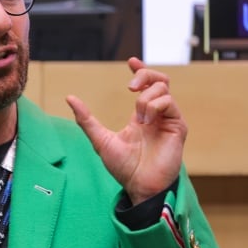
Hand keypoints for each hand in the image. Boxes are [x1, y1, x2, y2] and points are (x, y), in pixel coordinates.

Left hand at [65, 57, 187, 204]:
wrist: (138, 186)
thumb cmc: (123, 167)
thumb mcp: (99, 139)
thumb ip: (86, 119)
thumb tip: (70, 98)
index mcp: (142, 115)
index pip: (146, 85)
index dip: (140, 70)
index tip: (130, 61)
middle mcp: (157, 114)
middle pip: (159, 80)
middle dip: (145, 74)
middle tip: (130, 86)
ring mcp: (169, 119)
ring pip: (163, 89)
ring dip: (145, 98)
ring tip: (138, 118)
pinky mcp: (178, 126)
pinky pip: (169, 103)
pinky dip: (154, 106)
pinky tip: (145, 121)